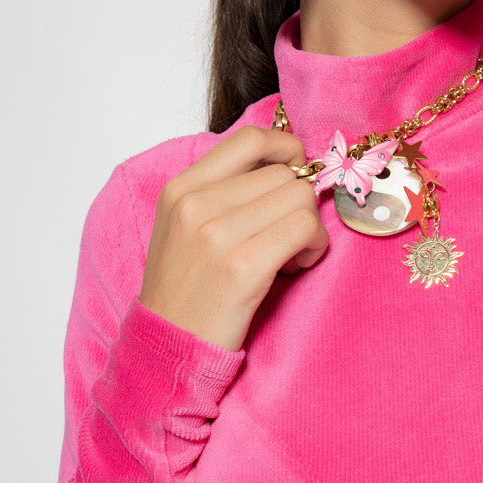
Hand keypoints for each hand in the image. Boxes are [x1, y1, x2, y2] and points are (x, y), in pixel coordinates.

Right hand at [138, 125, 328, 350]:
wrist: (169, 344)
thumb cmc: (186, 288)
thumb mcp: (184, 226)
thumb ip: (224, 191)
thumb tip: (287, 167)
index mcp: (181, 188)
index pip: (249, 138)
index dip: (286, 148)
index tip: (296, 172)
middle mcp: (196, 204)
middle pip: (284, 173)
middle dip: (299, 202)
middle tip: (287, 235)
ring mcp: (218, 234)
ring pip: (301, 198)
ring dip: (310, 227)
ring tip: (290, 254)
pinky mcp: (244, 267)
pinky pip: (305, 229)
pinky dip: (314, 246)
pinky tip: (296, 266)